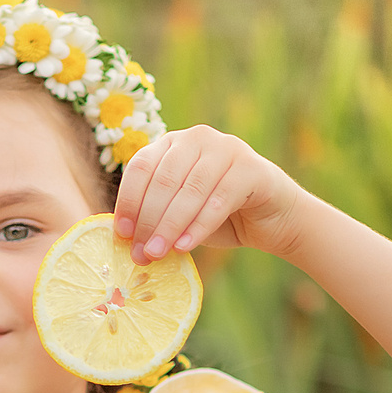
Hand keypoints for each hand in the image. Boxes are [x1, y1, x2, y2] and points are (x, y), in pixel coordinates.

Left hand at [113, 125, 313, 264]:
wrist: (270, 218)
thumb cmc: (216, 216)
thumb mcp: (177, 213)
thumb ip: (154, 216)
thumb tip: (123, 240)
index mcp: (173, 143)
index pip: (141, 166)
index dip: (128, 200)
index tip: (122, 233)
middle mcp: (198, 138)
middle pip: (164, 179)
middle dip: (148, 220)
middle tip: (140, 253)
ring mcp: (227, 148)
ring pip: (190, 190)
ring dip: (170, 226)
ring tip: (157, 254)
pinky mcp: (252, 168)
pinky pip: (219, 199)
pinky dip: (199, 225)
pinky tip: (185, 247)